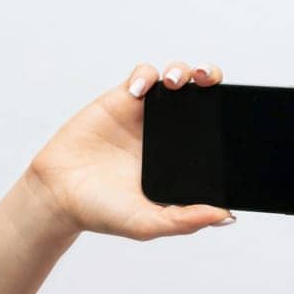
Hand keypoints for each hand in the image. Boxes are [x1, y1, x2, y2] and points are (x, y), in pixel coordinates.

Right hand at [24, 60, 233, 240]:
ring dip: (181, 71)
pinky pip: (142, 76)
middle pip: (201, 95)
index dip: (227, 114)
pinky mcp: (121, 101)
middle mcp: (169, 134)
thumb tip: (226, 215)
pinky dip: (145, 77)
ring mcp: (146, 116)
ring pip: (174, 79)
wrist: (58, 195)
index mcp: (182, 159)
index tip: (235, 112)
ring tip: (175, 82)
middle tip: (209, 81)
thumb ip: (186, 220)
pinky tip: (138, 94)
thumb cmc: (104, 212)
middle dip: (211, 78)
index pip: (215, 129)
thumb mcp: (149, 223)